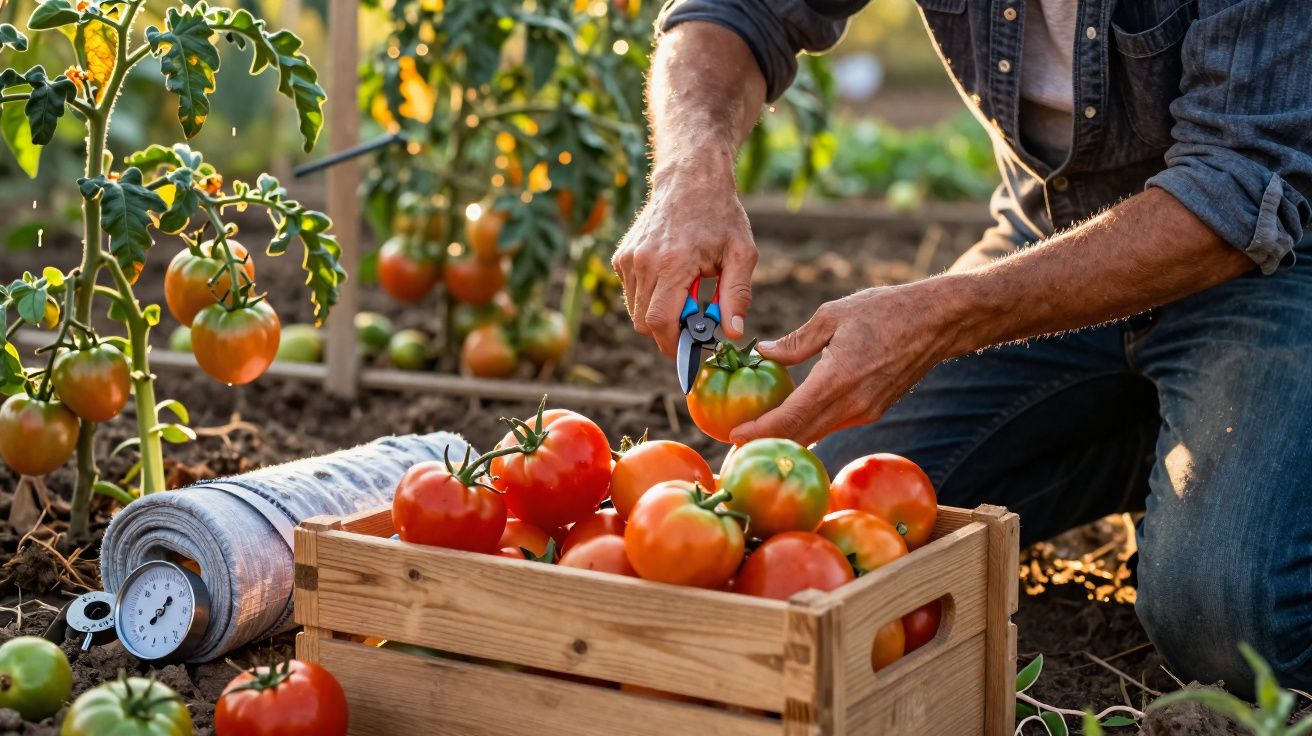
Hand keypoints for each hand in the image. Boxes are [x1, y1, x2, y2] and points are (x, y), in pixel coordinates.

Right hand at [612, 160, 756, 355]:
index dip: (673, 345)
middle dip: (667, 334)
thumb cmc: (720, 215)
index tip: (691, 351)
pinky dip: (649, 299)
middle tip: (695, 323)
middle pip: (643, 323)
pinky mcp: (621, 257)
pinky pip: (631, 294)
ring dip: (659, 316)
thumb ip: (737, 295)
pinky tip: (671, 280)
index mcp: (672, 263)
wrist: (689, 178)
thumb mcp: (742, 253)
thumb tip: (733, 333)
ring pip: (635, 311)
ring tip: (687, 294)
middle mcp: (643, 262)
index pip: (660, 322)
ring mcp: (628, 259)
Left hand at [730, 281, 964, 446]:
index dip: (760, 431)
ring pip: (817, 434)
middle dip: (766, 443)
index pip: (790, 417)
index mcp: (836, 380)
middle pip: (800, 435)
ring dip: (787, 439)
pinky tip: (790, 422)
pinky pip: (833, 425)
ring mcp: (865, 411)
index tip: (733, 437)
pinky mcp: (873, 410)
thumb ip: (796, 342)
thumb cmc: (886, 310)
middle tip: (734, 448)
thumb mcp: (833, 315)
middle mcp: (851, 404)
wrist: (938, 322)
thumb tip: (764, 354)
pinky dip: (808, 428)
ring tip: (755, 438)